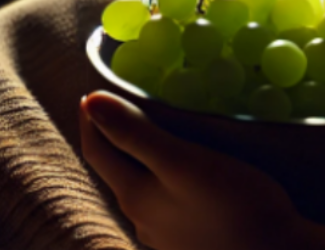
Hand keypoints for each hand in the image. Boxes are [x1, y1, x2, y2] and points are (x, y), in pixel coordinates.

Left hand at [79, 91, 309, 249]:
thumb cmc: (234, 203)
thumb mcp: (182, 161)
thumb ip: (135, 134)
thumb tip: (90, 102)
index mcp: (134, 196)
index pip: (96, 151)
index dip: (91, 118)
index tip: (93, 89)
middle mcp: (142, 219)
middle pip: (116, 170)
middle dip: (113, 136)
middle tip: (121, 103)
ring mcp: (166, 235)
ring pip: (142, 188)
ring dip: (139, 159)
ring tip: (154, 132)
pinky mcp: (191, 241)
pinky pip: (166, 202)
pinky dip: (163, 178)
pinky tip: (185, 174)